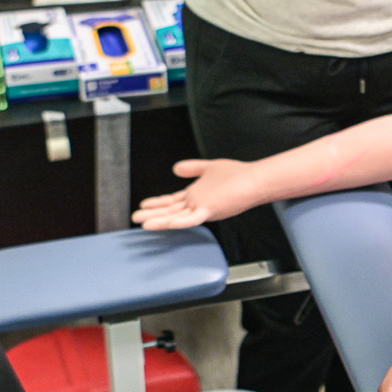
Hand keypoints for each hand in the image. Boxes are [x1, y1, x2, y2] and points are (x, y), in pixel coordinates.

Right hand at [131, 157, 259, 228]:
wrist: (255, 181)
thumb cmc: (238, 175)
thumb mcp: (210, 168)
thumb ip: (193, 168)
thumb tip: (175, 167)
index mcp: (197, 196)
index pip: (173, 201)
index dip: (158, 203)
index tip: (144, 204)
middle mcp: (197, 204)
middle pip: (170, 210)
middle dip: (152, 213)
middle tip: (135, 217)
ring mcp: (202, 208)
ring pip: (175, 216)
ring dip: (158, 219)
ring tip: (141, 222)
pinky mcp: (209, 211)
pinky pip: (188, 219)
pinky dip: (174, 222)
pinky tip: (161, 224)